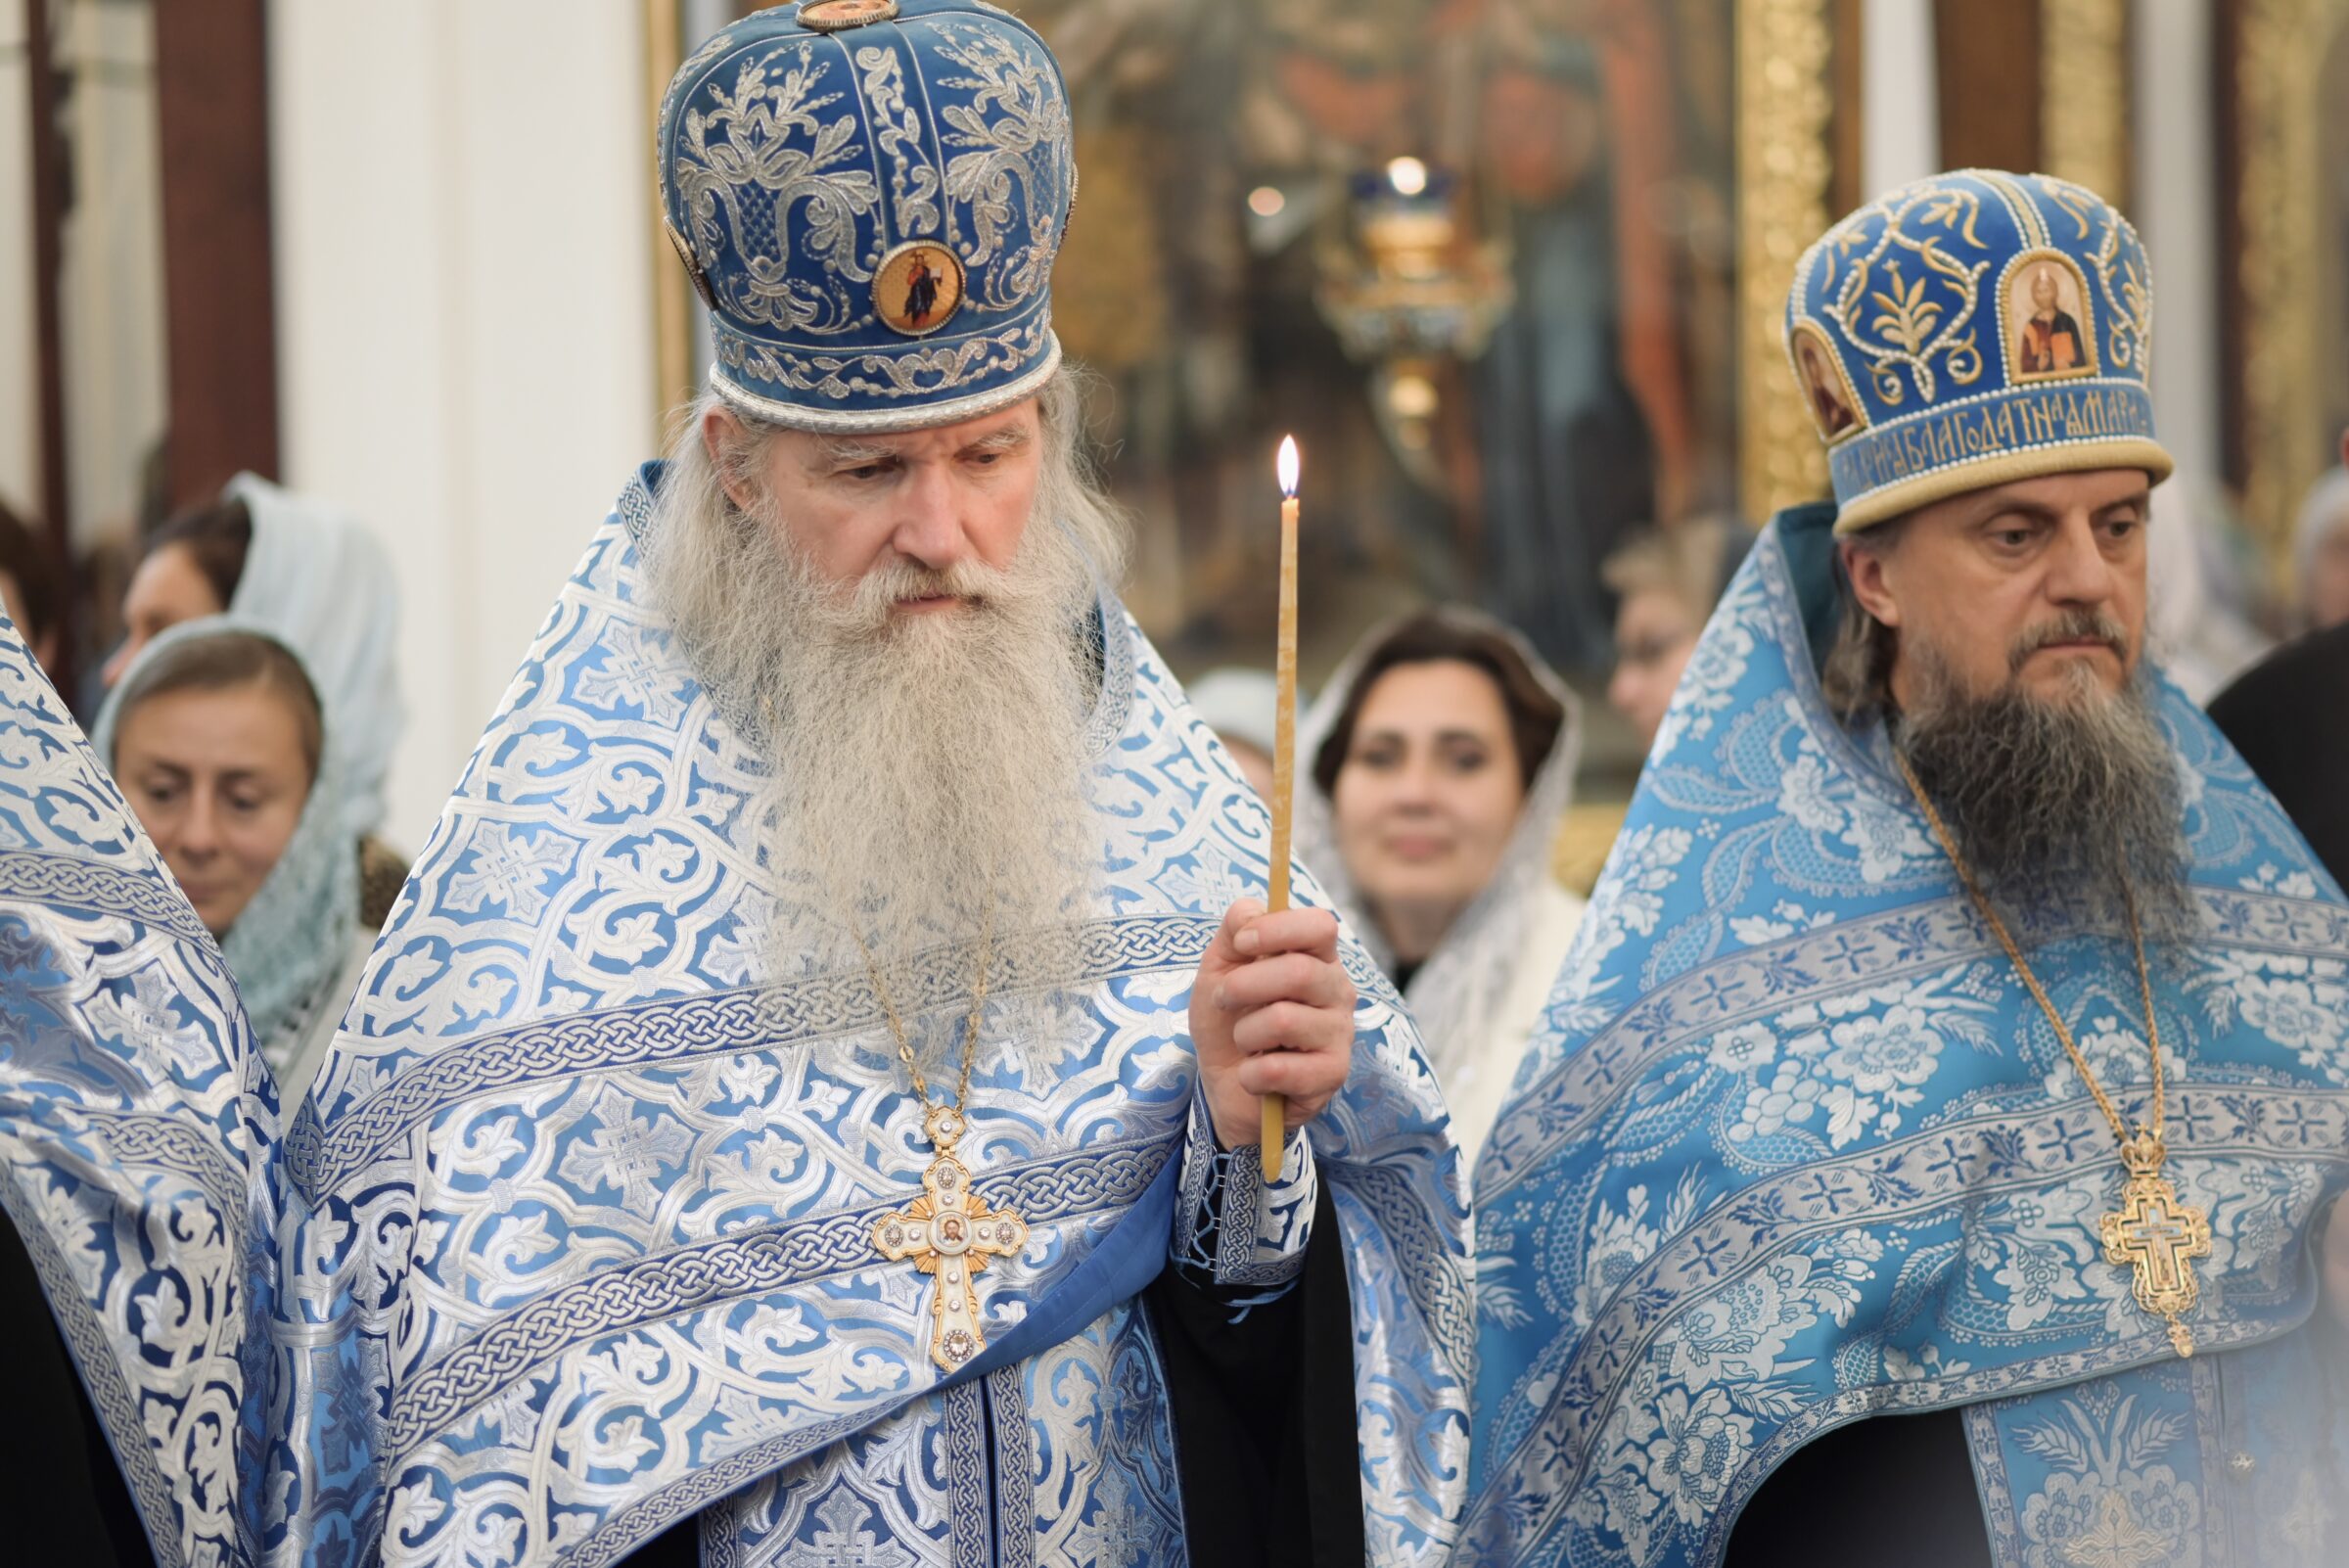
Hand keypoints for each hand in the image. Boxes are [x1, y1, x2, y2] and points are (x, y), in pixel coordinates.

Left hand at [1189, 898, 1356, 1151]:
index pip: (1320, 925)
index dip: (1278, 929)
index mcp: (1317, 957)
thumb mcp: (1219, 969)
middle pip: (1299, 971)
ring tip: (1244, 1042)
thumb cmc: (1230, 1020)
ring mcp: (1341, 1033)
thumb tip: (1250, 914)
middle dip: (1243, 985)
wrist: (1227, 1084)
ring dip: (1244, 1033)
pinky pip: (1278, 1069)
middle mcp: (1338, 990)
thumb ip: (1233, 931)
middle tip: (1224, 1000)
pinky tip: (1254, 1075)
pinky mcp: (1333, 1075)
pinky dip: (1249, 1074)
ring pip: (1283, 1020)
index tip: (1241, 943)